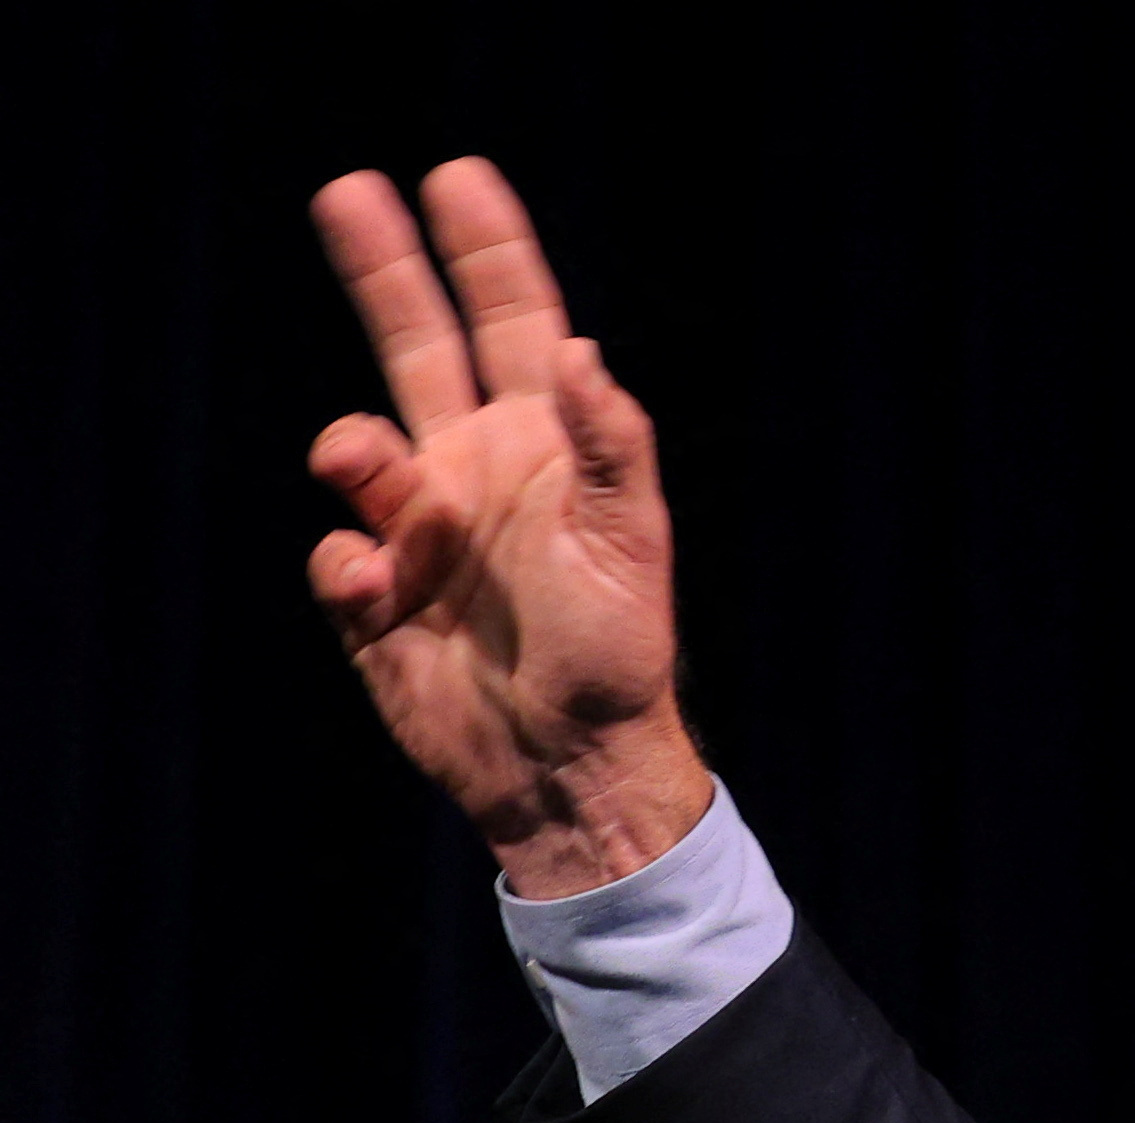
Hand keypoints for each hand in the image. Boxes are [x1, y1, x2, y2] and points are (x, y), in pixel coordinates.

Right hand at [305, 160, 708, 897]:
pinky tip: (384, 595)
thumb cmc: (618, 660)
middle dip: (386, 271)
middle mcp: (475, 473)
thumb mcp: (633, 547)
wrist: (567, 768)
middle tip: (349, 189)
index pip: (513, 328)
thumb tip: (580, 351)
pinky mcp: (374, 595)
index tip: (458, 176)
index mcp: (543, 451)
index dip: (489, 254)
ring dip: (353, 448)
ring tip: (367, 469)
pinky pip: (336, 555)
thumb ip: (609, 447)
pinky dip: (350, 564)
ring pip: (356, 448)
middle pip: (416, 346)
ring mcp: (419, 531)